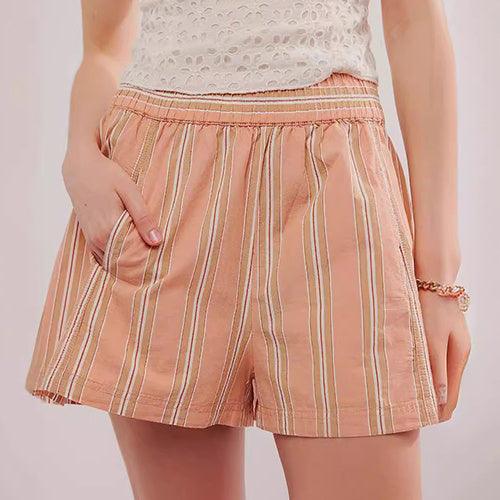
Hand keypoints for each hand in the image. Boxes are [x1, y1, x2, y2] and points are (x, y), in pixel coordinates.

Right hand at [62, 144, 161, 264]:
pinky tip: (128, 250)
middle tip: (156, 260)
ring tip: (144, 255)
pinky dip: (116, 255)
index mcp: (109, 229)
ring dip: (127, 259)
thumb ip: (143, 218)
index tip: (160, 259)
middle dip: (139, 261)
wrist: (79, 167)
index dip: (148, 258)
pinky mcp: (88, 236)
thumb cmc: (106, 175)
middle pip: (123, 260)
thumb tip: (157, 241)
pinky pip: (103, 255)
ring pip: (113, 259)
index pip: (133, 255)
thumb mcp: (130, 192)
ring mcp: (91, 239)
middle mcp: (98, 239)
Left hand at [418, 290, 470, 421]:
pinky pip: (436, 362)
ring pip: (441, 375)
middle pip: (448, 388)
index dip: (440, 412)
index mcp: (458, 357)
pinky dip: (427, 373)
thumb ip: (435, 368)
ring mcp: (450, 345)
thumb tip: (440, 399)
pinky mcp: (440, 337)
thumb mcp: (432, 340)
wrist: (433, 281)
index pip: (452, 395)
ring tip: (413, 400)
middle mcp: (457, 354)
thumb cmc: (432, 309)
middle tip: (414, 416)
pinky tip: (415, 375)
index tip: (425, 423)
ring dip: (430, 388)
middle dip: (435, 403)